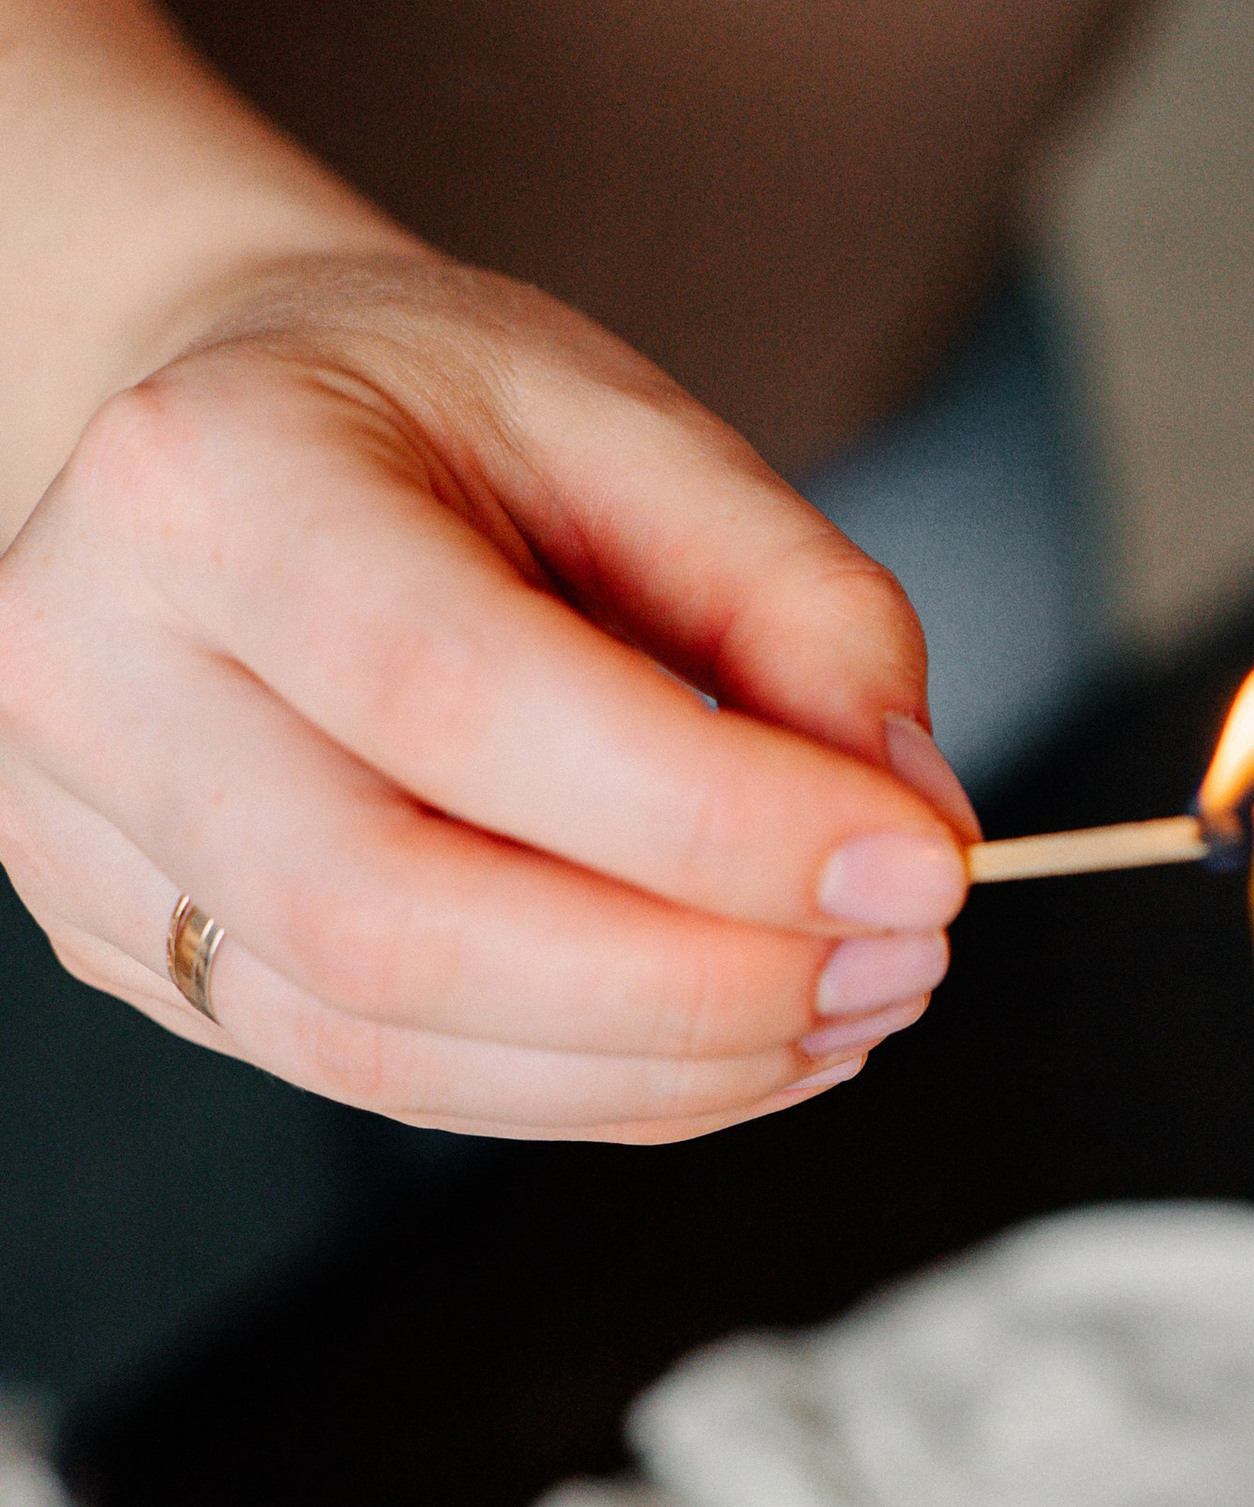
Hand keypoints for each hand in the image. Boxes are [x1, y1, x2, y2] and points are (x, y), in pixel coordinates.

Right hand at [0, 255, 977, 1134]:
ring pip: (380, 1047)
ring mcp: (77, 833)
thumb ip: (797, 607)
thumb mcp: (631, 428)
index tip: (916, 869)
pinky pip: (377, 1079)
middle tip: (895, 966)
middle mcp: (90, 667)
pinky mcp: (126, 949)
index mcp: (206, 482)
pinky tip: (730, 1040)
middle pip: (395, 918)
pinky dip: (589, 1086)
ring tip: (842, 1010)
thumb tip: (909, 822)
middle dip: (691, 984)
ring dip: (657, 1065)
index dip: (711, 821)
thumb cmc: (428, 420)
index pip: (460, 697)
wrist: (233, 439)